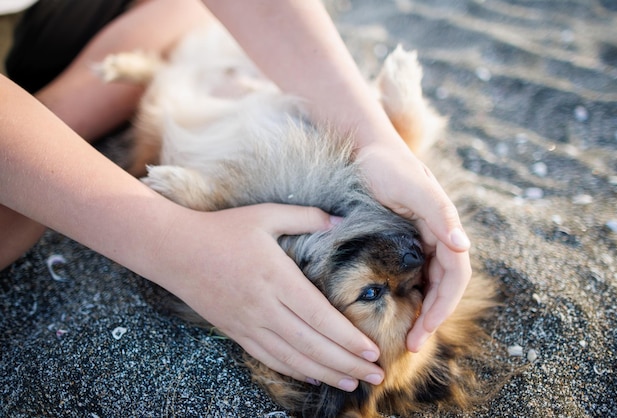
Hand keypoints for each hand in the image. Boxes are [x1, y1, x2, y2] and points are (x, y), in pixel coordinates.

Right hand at [152, 203, 383, 390]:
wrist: (174, 251)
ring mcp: (248, 324)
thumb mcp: (265, 215)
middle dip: (348, 363)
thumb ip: (306, 217)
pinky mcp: (236, 332)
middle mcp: (264, 307)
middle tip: (376, 375)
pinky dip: (295, 371)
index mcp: (276, 277)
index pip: (320, 316)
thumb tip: (342, 221)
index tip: (373, 350)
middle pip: (312, 344)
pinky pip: (270, 357)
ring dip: (326, 373)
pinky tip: (315, 376)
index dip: (348, 338)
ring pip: (293, 357)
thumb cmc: (222, 229)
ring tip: (353, 383)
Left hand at [355, 142, 471, 351]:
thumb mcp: (413, 186)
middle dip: (431, 316)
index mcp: (444, 227)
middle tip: (411, 344)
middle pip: (443, 286)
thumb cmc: (388, 165)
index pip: (454, 277)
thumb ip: (439, 213)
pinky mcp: (402, 240)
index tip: (423, 331)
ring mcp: (420, 239)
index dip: (442, 306)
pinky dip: (409, 294)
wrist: (366, 149)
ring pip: (429, 283)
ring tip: (406, 336)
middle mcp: (437, 236)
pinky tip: (396, 309)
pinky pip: (412, 273)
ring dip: (422, 310)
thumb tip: (462, 245)